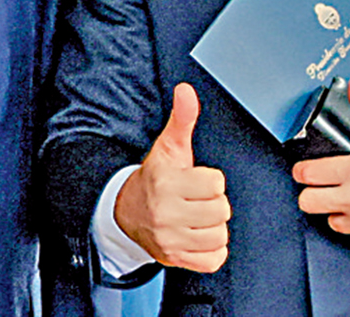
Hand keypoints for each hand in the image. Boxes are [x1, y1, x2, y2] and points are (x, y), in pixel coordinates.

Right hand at [113, 83, 230, 271]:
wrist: (128, 211)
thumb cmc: (156, 177)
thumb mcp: (169, 146)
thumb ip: (182, 118)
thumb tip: (186, 90)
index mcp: (166, 183)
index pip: (216, 183)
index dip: (210, 180)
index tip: (195, 180)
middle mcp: (165, 213)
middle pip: (221, 210)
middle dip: (213, 203)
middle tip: (196, 199)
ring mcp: (169, 239)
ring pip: (219, 235)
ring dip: (214, 226)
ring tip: (197, 216)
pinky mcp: (174, 258)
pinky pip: (213, 259)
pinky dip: (211, 250)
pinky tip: (198, 235)